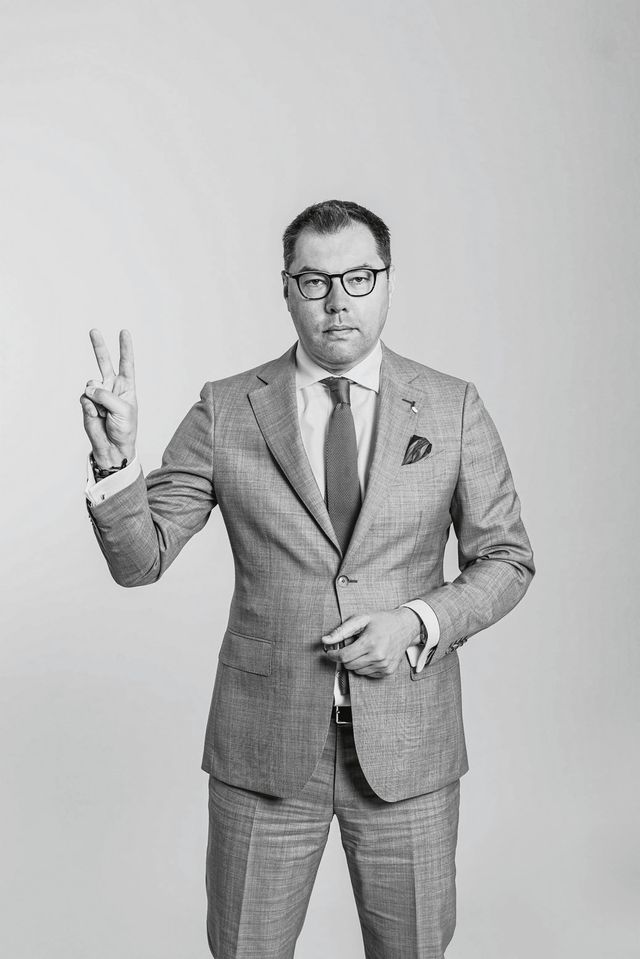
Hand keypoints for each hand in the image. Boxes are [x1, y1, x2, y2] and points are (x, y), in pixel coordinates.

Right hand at [79, 329, 137, 467]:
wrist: (112, 447)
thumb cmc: (124, 429)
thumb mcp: (123, 410)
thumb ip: (106, 395)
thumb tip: (89, 388)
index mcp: (127, 387)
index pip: (127, 364)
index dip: (125, 348)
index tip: (124, 332)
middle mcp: (112, 387)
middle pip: (104, 363)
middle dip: (99, 346)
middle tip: (94, 331)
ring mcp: (99, 394)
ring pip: (92, 384)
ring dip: (97, 398)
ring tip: (103, 412)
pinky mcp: (87, 403)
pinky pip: (85, 397)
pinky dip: (90, 407)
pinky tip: (96, 416)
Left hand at [322, 608, 420, 678]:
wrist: (405, 626)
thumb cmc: (382, 621)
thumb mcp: (361, 619)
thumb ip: (341, 631)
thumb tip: (325, 641)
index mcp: (370, 643)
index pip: (344, 657)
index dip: (333, 655)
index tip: (330, 652)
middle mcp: (378, 657)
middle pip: (349, 665)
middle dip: (345, 657)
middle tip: (351, 645)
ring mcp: (384, 666)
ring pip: (357, 671)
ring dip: (355, 662)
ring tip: (363, 648)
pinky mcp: (388, 671)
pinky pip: (367, 674)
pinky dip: (365, 666)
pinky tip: (370, 654)